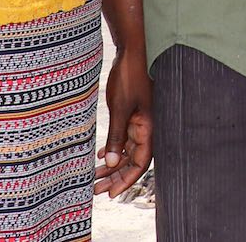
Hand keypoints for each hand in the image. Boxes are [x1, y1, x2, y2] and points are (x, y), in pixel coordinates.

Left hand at [93, 48, 152, 198]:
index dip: (127, 180)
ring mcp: (141, 121)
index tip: (111, 194)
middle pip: (133, 160)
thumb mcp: (120, 109)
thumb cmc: (130, 77)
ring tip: (96, 176)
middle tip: (97, 190)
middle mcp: (148, 128)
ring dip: (113, 164)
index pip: (141, 163)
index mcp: (149, 128)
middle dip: (116, 177)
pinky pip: (125, 138)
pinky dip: (115, 148)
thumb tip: (113, 163)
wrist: (133, 52)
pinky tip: (103, 155)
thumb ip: (117, 136)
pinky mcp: (133, 114)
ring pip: (127, 150)